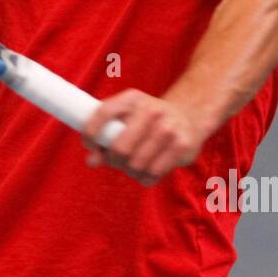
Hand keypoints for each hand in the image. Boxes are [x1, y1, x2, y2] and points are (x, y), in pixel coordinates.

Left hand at [81, 90, 204, 185]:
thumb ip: (105, 137)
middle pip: (120, 148)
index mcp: (133, 99)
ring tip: (133, 165)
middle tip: (115, 160)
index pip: (104, 113)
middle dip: (113, 160)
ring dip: (130, 171)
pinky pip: (153, 173)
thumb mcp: (126, 119)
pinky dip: (144, 178)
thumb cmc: (147, 122)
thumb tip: (91, 161)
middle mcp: (151, 110)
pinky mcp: (181, 146)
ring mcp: (168, 128)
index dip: (91, 132)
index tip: (88, 144)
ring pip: (136, 165)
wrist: (189, 117)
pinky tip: (147, 171)